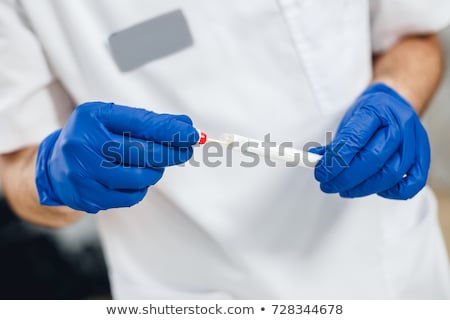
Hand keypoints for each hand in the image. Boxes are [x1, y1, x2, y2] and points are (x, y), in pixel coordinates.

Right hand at [35, 102, 198, 212]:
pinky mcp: (87, 196)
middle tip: (185, 152)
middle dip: (170, 153)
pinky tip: (135, 180)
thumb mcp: (114, 121)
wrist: (55, 166)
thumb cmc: (93, 138)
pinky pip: (130, 196)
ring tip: (153, 166)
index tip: (192, 134)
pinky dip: (140, 188)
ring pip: (138, 177)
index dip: (170, 130)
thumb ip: (149, 122)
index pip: (140, 124)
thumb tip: (185, 125)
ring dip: (155, 172)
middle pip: (140, 152)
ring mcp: (82, 172)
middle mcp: (83, 143)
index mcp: (92, 117)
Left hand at [312, 83, 429, 199]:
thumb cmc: (369, 113)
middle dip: (346, 178)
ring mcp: (415, 141)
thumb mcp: (348, 120)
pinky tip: (373, 189)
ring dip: (363, 188)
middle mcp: (400, 124)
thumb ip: (334, 144)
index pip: (354, 140)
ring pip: (391, 174)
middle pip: (373, 159)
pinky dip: (392, 192)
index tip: (321, 173)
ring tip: (344, 190)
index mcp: (376, 109)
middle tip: (328, 185)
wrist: (394, 103)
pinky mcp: (423, 156)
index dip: (335, 161)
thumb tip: (316, 162)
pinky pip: (413, 183)